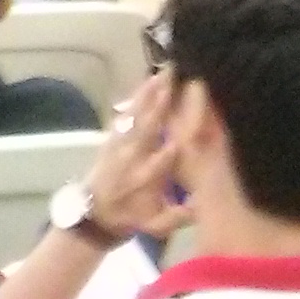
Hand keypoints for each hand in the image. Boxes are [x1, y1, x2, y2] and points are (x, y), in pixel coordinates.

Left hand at [85, 69, 190, 240]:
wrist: (93, 214)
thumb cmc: (131, 218)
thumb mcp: (156, 225)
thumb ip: (180, 216)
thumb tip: (206, 204)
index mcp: (145, 179)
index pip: (162, 160)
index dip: (173, 146)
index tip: (188, 126)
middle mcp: (132, 157)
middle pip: (147, 128)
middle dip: (160, 105)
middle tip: (176, 81)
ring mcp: (120, 145)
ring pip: (136, 115)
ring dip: (149, 94)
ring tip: (163, 73)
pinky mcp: (113, 137)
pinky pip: (125, 114)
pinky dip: (137, 97)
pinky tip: (147, 82)